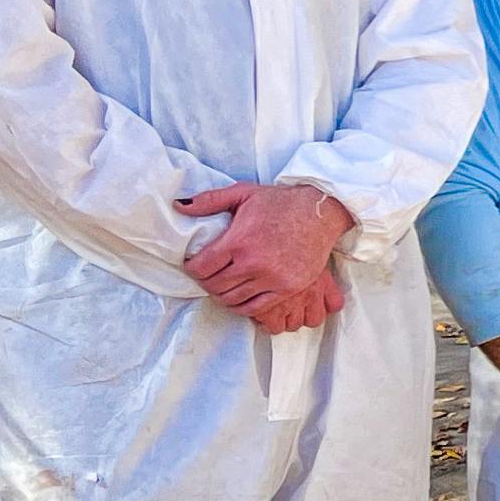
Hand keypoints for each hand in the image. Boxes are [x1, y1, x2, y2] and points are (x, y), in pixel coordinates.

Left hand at [180, 183, 353, 332]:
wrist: (320, 212)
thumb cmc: (280, 202)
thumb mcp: (243, 193)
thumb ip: (209, 200)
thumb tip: (178, 205)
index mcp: (239, 241)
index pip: (201, 268)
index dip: (192, 268)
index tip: (195, 264)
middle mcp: (254, 263)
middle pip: (214, 286)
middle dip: (206, 282)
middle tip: (208, 275)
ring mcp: (273, 278)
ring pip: (233, 299)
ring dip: (223, 295)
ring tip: (223, 285)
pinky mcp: (288, 288)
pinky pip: (256, 308)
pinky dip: (243, 306)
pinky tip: (240, 297)